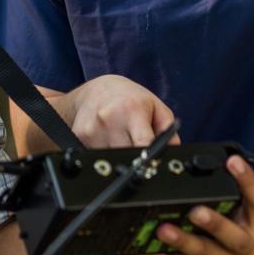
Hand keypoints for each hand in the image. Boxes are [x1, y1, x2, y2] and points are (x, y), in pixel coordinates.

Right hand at [62, 74, 180, 147]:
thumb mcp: (156, 107)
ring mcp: (93, 128)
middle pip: (127, 155)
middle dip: (134, 155)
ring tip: (120, 137)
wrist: (97, 90)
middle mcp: (110, 119)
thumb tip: (173, 153)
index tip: (152, 164)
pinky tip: (107, 138)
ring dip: (118, 153)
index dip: (149, 158)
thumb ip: (169, 131)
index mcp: (132, 110)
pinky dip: (104, 151)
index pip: (143, 144)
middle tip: (135, 144)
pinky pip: (95, 155)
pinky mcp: (80, 135)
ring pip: (112, 158)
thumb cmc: (130, 98)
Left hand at [156, 155, 253, 254]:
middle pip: (238, 238)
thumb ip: (207, 184)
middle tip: (196, 211)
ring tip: (164, 228)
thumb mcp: (216, 203)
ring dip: (185, 241)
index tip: (232, 161)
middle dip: (216, 224)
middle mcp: (245, 244)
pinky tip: (160, 243)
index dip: (248, 181)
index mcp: (252, 221)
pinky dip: (175, 254)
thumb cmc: (208, 224)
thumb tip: (178, 151)